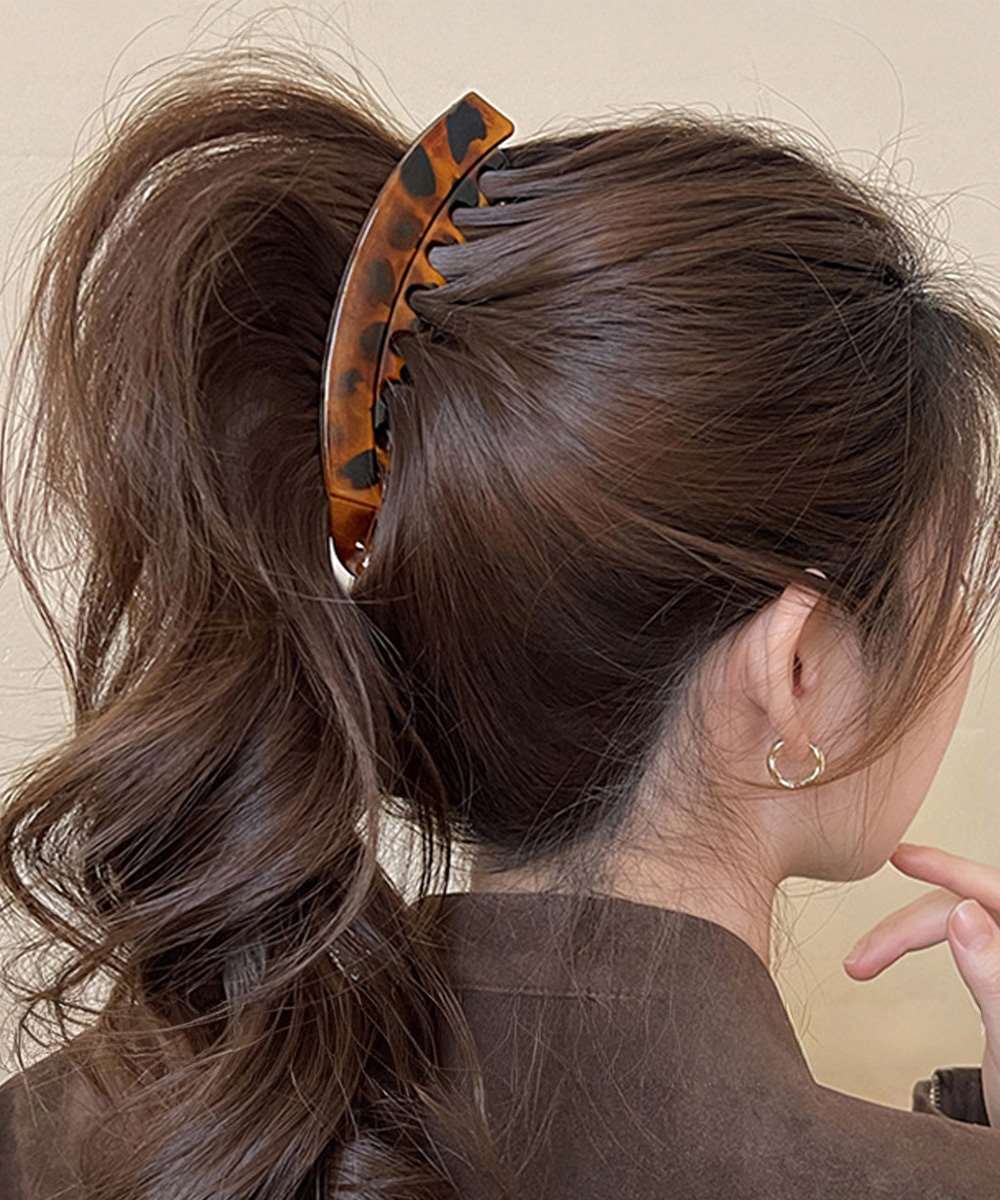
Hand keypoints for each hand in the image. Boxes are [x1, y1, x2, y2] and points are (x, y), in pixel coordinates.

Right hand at [842, 842, 999, 1123]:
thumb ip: (992, 973)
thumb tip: (963, 913)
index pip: (994, 894)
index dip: (947, 870)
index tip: (902, 857)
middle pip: (965, 911)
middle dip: (906, 929)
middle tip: (862, 957)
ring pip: (958, 926)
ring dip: (907, 935)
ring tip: (868, 956)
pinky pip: (961, 944)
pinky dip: (924, 942)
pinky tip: (908, 942)